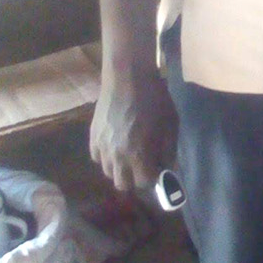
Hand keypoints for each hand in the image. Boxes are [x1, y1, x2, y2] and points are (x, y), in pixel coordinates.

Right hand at [90, 66, 177, 193]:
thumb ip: (168, 151)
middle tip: (143, 165)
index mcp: (139, 155)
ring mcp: (102, 147)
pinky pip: (96, 157)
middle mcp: (117, 156)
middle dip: (134, 179)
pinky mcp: (92, 136)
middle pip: (122, 185)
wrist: (128, 77)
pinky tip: (115, 145)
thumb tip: (167, 168)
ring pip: (108, 172)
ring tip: (128, 154)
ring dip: (119, 169)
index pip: (144, 183)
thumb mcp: (171, 125)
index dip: (153, 178)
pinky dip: (106, 156)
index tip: (157, 170)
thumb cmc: (155, 99)